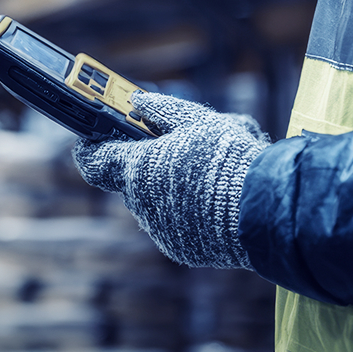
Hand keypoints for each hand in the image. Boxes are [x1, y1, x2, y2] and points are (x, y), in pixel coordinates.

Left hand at [73, 92, 269, 268]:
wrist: (264, 209)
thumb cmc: (228, 158)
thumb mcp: (196, 120)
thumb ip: (161, 111)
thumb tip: (137, 103)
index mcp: (137, 168)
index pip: (94, 160)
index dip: (89, 148)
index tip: (88, 140)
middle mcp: (141, 203)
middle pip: (133, 179)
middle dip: (151, 164)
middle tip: (178, 148)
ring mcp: (160, 229)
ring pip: (157, 202)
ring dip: (173, 187)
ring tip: (212, 173)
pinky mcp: (181, 249)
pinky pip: (176, 224)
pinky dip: (189, 211)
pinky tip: (218, 199)